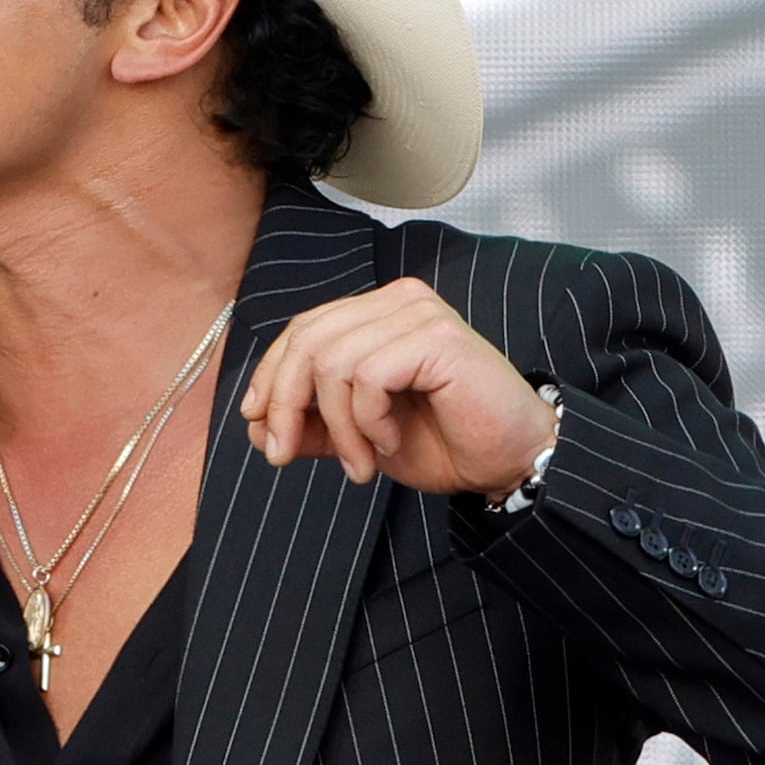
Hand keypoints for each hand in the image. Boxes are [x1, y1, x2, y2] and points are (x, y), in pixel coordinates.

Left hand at [238, 278, 555, 496]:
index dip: (270, 376)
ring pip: (332, 362)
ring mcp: (418, 313)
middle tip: (284, 456)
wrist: (510, 462)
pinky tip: (389, 442)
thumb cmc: (442, 442)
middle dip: (285, 404)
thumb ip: (310, 423)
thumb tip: (254, 425)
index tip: (257, 424)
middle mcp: (396, 300)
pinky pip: (368, 376)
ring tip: (359, 464)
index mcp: (376, 312)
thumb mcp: (356, 434)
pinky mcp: (436, 336)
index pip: (302, 331)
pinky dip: (367, 420)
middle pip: (306, 341)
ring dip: (336, 427)